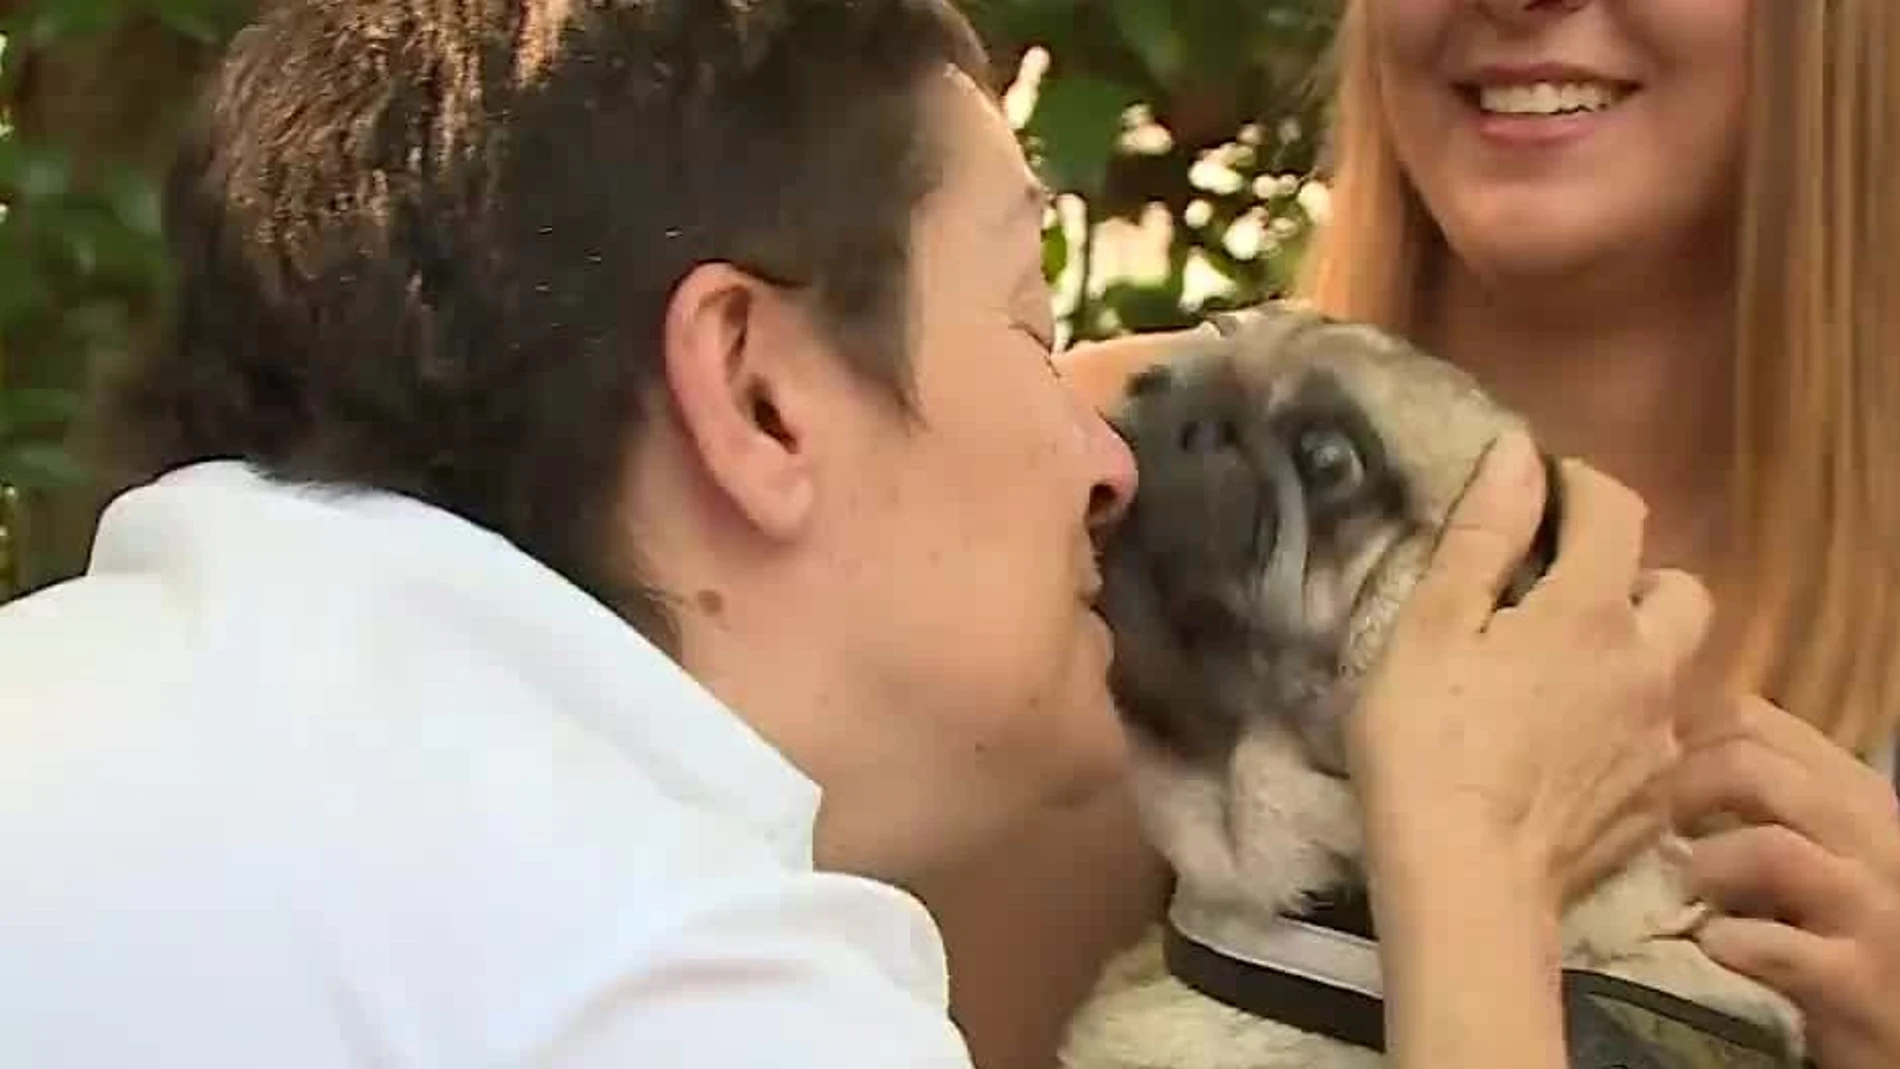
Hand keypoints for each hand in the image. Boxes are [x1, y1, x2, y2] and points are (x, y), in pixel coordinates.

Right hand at [1347, 430, 1714, 912]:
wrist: (1469, 886)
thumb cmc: (1428, 748)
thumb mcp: (1429, 629)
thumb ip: (1481, 536)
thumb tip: (1518, 452)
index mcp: (1590, 610)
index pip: (1616, 510)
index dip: (1579, 486)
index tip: (1538, 490)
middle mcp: (1648, 664)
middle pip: (1679, 590)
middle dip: (1633, 573)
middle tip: (1565, 590)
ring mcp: (1660, 739)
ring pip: (1674, 667)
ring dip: (1634, 650)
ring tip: (1565, 674)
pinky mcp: (1654, 801)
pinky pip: (1656, 738)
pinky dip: (1622, 722)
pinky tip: (1566, 748)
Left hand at [1670, 696, 1899, 1068]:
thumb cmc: (1849, 920)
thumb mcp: (1820, 840)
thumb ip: (1762, 794)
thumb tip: (1657, 746)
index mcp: (1854, 792)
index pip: (1752, 720)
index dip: (1678, 733)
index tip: (1638, 763)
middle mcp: (1872, 837)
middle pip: (1749, 767)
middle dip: (1677, 792)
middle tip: (1645, 826)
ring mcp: (1872, 908)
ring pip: (1767, 849)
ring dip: (1705, 866)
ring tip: (1686, 887)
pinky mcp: (1858, 980)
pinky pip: (1774, 947)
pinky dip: (1726, 944)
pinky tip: (1712, 946)